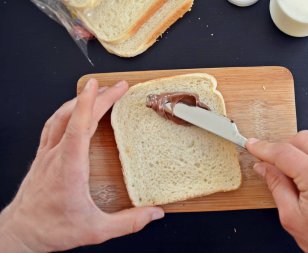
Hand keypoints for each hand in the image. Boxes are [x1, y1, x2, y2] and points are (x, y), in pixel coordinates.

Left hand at [0, 79, 163, 251]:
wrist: (21, 232)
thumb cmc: (52, 229)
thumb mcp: (96, 230)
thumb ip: (128, 222)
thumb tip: (154, 213)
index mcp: (70, 166)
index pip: (79, 126)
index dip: (90, 103)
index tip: (100, 86)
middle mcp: (56, 155)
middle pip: (75, 116)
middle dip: (98, 97)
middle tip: (118, 87)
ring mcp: (47, 153)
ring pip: (60, 117)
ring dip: (80, 101)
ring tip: (97, 92)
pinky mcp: (43, 156)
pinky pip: (53, 125)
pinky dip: (66, 112)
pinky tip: (71, 111)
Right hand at [246, 131, 307, 252]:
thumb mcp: (294, 219)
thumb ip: (276, 187)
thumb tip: (264, 167)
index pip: (284, 153)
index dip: (263, 148)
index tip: (252, 145)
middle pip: (301, 139)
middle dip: (281, 148)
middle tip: (271, 164)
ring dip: (298, 152)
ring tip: (293, 175)